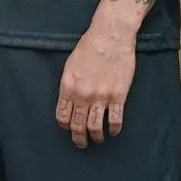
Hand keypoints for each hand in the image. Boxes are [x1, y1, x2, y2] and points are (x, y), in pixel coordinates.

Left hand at [56, 23, 135, 147]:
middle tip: (81, 143)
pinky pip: (115, 120)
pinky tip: (114, 131)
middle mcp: (82, 96)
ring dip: (96, 137)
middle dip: (79, 138)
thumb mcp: (70, 66)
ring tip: (98, 139)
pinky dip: (114, 129)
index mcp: (68, 87)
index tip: (68, 128)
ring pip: (96, 127)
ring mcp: (101, 97)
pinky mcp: (118, 96)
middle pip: (78, 125)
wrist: (110, 38)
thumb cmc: (89, 47)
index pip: (62, 116)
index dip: (65, 126)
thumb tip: (69, 100)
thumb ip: (69, 85)